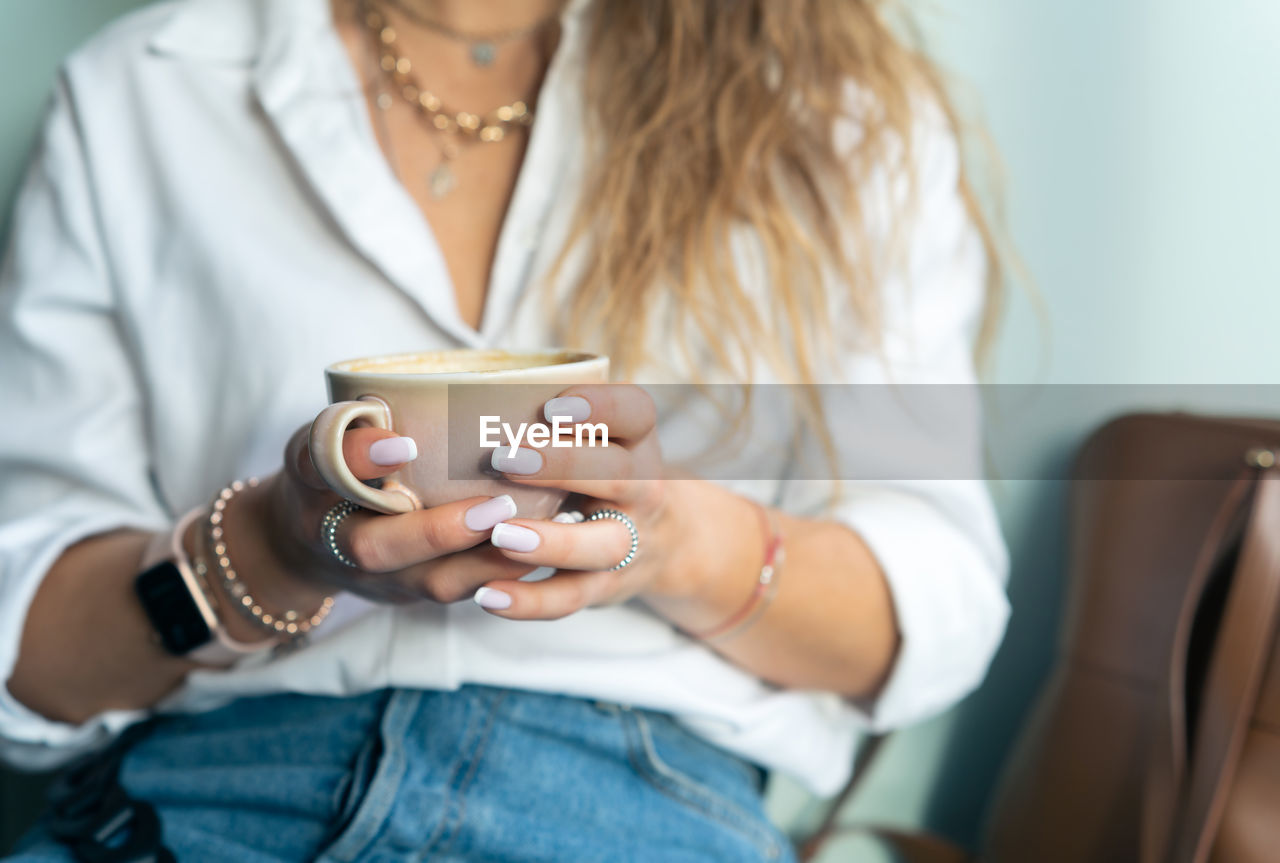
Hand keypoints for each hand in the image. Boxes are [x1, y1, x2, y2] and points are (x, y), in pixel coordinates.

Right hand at [226, 422, 534, 610]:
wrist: (309, 546)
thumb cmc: (331, 473)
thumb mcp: (324, 440)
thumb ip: (350, 427)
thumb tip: (398, 413)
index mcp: (313, 486)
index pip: (322, 468)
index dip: (359, 457)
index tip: (402, 443)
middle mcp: (340, 541)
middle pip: (378, 548)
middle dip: (437, 531)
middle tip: (496, 506)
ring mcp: (381, 578)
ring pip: (432, 582)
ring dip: (486, 561)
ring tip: (537, 531)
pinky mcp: (418, 592)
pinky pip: (461, 590)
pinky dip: (503, 572)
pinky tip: (546, 543)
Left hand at [468, 384, 706, 619]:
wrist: (663, 540)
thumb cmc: (603, 472)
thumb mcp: (601, 438)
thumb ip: (552, 422)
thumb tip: (462, 399)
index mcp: (637, 442)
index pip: (637, 412)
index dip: (601, 407)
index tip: (552, 405)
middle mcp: (644, 490)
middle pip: (622, 477)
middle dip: (565, 466)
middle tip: (503, 458)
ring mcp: (630, 542)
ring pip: (603, 545)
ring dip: (552, 542)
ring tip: (500, 536)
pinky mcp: (607, 587)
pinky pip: (573, 599)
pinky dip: (532, 602)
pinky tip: (489, 595)